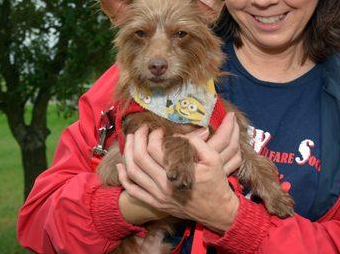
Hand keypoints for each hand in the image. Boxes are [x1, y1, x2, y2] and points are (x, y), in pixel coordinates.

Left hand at [116, 120, 239, 232]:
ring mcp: (158, 196)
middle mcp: (163, 186)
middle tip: (141, 130)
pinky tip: (122, 166)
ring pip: (132, 173)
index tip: (158, 129)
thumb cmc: (216, 183)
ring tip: (130, 140)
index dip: (153, 136)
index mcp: (177, 173)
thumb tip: (178, 135)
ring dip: (128, 154)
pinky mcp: (156, 203)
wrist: (217, 211)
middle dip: (137, 140)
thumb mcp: (213, 158)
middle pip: (139, 159)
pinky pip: (133, 191)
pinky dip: (124, 178)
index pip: (154, 149)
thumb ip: (196, 143)